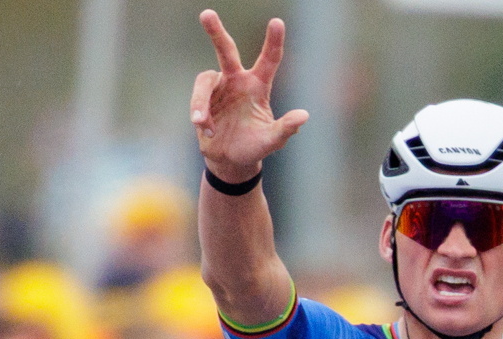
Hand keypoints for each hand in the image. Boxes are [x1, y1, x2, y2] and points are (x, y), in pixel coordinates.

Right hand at [193, 13, 309, 177]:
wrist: (229, 160)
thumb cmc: (253, 147)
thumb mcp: (271, 141)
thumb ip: (286, 129)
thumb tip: (304, 115)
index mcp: (258, 86)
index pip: (269, 60)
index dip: (273, 41)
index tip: (277, 22)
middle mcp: (237, 80)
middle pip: (226, 51)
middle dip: (216, 32)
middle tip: (206, 13)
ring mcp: (218, 88)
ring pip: (205, 80)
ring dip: (201, 102)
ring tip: (202, 123)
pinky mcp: (203, 98)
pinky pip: (198, 98)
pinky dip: (199, 112)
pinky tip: (205, 129)